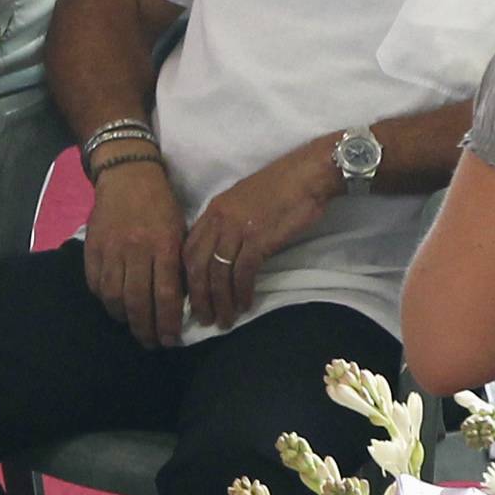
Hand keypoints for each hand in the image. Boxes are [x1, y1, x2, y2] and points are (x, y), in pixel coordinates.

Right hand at [81, 159, 187, 347]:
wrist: (127, 176)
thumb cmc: (161, 204)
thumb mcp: (179, 231)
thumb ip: (178, 264)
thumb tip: (179, 302)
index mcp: (163, 246)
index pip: (166, 295)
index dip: (167, 323)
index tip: (170, 339)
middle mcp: (136, 250)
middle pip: (138, 302)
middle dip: (145, 328)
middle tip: (151, 342)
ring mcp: (111, 250)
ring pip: (114, 297)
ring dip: (124, 318)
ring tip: (132, 326)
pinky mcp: (92, 248)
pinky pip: (96, 283)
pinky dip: (105, 300)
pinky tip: (114, 306)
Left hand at [181, 142, 337, 332]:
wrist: (308, 174)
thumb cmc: (282, 188)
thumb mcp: (244, 204)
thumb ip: (229, 226)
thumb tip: (223, 255)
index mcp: (213, 211)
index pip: (187, 249)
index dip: (186, 277)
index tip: (190, 298)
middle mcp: (219, 220)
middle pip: (197, 266)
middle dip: (197, 297)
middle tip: (202, 319)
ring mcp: (237, 229)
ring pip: (217, 273)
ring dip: (220, 301)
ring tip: (224, 320)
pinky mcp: (258, 238)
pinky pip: (243, 272)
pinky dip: (241, 292)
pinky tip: (245, 304)